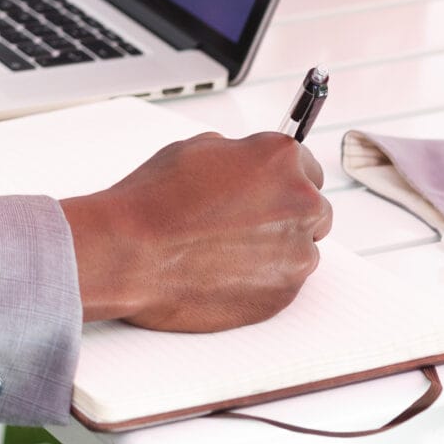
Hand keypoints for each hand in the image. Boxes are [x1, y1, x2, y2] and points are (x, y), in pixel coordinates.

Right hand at [58, 133, 332, 331]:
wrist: (130, 254)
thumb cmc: (154, 202)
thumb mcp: (194, 149)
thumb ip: (237, 155)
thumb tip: (246, 166)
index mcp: (280, 159)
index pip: (307, 166)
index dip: (281, 178)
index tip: (268, 187)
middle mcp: (300, 203)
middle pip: (313, 208)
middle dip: (285, 213)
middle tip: (243, 220)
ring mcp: (297, 253)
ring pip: (301, 248)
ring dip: (274, 248)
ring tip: (224, 248)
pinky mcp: (284, 294)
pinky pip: (284, 282)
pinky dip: (261, 278)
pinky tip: (223, 269)